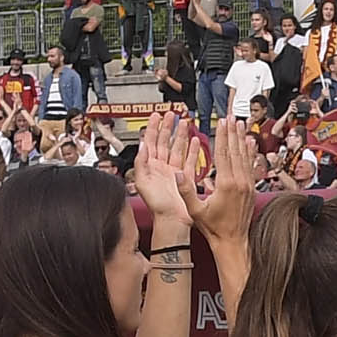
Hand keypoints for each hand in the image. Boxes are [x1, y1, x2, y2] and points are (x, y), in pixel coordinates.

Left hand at [133, 110, 196, 225]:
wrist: (172, 221)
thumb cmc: (157, 207)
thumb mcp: (142, 183)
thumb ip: (141, 163)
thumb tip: (141, 145)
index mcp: (151, 167)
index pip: (151, 142)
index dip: (152, 128)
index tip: (155, 116)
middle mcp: (163, 168)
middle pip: (165, 141)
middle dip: (168, 127)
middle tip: (171, 114)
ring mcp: (175, 172)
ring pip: (178, 148)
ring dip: (181, 135)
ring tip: (184, 123)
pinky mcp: (187, 178)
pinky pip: (191, 161)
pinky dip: (193, 150)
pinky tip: (195, 141)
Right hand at [197, 119, 260, 241]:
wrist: (232, 241)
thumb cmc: (213, 228)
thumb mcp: (195, 210)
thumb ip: (185, 190)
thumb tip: (176, 172)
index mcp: (226, 185)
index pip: (223, 154)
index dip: (222, 136)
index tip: (222, 122)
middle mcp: (240, 182)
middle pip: (235, 151)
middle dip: (233, 132)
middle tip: (232, 117)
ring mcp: (248, 185)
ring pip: (245, 156)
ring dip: (242, 139)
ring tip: (241, 124)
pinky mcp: (251, 189)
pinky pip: (250, 166)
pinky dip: (250, 153)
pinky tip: (250, 143)